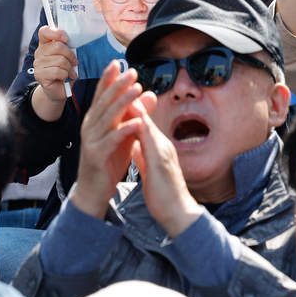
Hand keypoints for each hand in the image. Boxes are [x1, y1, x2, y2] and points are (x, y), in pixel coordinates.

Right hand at [32, 25, 77, 103]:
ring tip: (71, 72)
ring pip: (59, 60)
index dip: (56, 32)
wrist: (59, 90)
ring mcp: (38, 64)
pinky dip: (65, 75)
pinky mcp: (39, 75)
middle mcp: (39, 53)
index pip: (44, 31)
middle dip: (70, 55)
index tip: (66, 39)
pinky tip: (66, 78)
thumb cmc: (65, 72)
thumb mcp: (68, 58)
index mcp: (45, 44)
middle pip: (57, 46)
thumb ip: (68, 49)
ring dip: (69, 68)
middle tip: (74, 62)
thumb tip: (75, 44)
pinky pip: (57, 71)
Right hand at [70, 62, 147, 219]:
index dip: (109, 78)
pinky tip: (137, 122)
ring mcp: (92, 141)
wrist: (94, 190)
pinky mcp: (97, 156)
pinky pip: (111, 140)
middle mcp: (90, 126)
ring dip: (122, 102)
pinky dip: (124, 130)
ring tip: (136, 90)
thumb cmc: (109, 160)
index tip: (118, 62)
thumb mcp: (125, 134)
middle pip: (105, 101)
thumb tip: (150, 93)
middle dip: (118, 85)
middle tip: (131, 71)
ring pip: (108, 117)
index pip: (102, 95)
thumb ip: (136, 113)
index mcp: (95, 119)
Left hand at [129, 96, 202, 237]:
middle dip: (131, 100)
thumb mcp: (150, 169)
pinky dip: (142, 129)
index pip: (140, 122)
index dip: (129, 107)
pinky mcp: (161, 162)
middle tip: (119, 82)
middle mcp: (161, 145)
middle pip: (143, 118)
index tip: (117, 93)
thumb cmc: (164, 193)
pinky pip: (151, 142)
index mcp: (156, 147)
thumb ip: (143, 155)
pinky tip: (134, 120)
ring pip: (147, 125)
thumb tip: (135, 144)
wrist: (178, 214)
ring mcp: (162, 152)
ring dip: (136, 109)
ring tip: (123, 93)